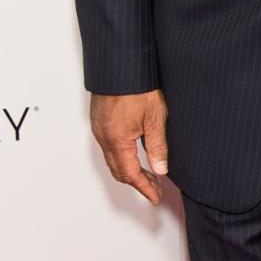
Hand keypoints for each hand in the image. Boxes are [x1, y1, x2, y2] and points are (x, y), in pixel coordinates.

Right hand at [90, 90, 168, 205]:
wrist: (119, 63)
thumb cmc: (137, 85)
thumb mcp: (155, 116)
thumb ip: (157, 146)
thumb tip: (160, 170)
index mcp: (117, 141)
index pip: (130, 174)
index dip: (145, 188)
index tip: (155, 197)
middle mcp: (104, 137)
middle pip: (119, 170)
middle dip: (137, 182)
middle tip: (155, 187)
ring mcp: (99, 128)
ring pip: (112, 158)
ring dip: (129, 169)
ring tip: (148, 171)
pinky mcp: (99, 119)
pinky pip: (109, 145)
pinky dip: (122, 155)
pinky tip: (134, 150)